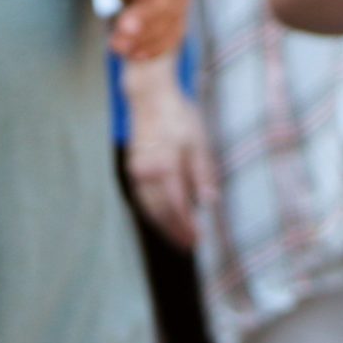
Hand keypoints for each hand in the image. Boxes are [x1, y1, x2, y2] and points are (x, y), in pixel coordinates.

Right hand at [123, 77, 216, 250]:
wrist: (149, 96)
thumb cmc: (178, 115)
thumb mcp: (198, 142)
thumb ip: (202, 174)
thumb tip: (209, 202)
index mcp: (165, 168)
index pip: (177, 207)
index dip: (187, 226)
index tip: (198, 240)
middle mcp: (146, 174)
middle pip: (159, 212)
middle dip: (173, 231)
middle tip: (187, 246)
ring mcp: (136, 171)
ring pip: (147, 206)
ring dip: (161, 224)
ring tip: (175, 236)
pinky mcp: (133, 166)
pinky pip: (141, 196)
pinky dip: (151, 210)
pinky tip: (160, 215)